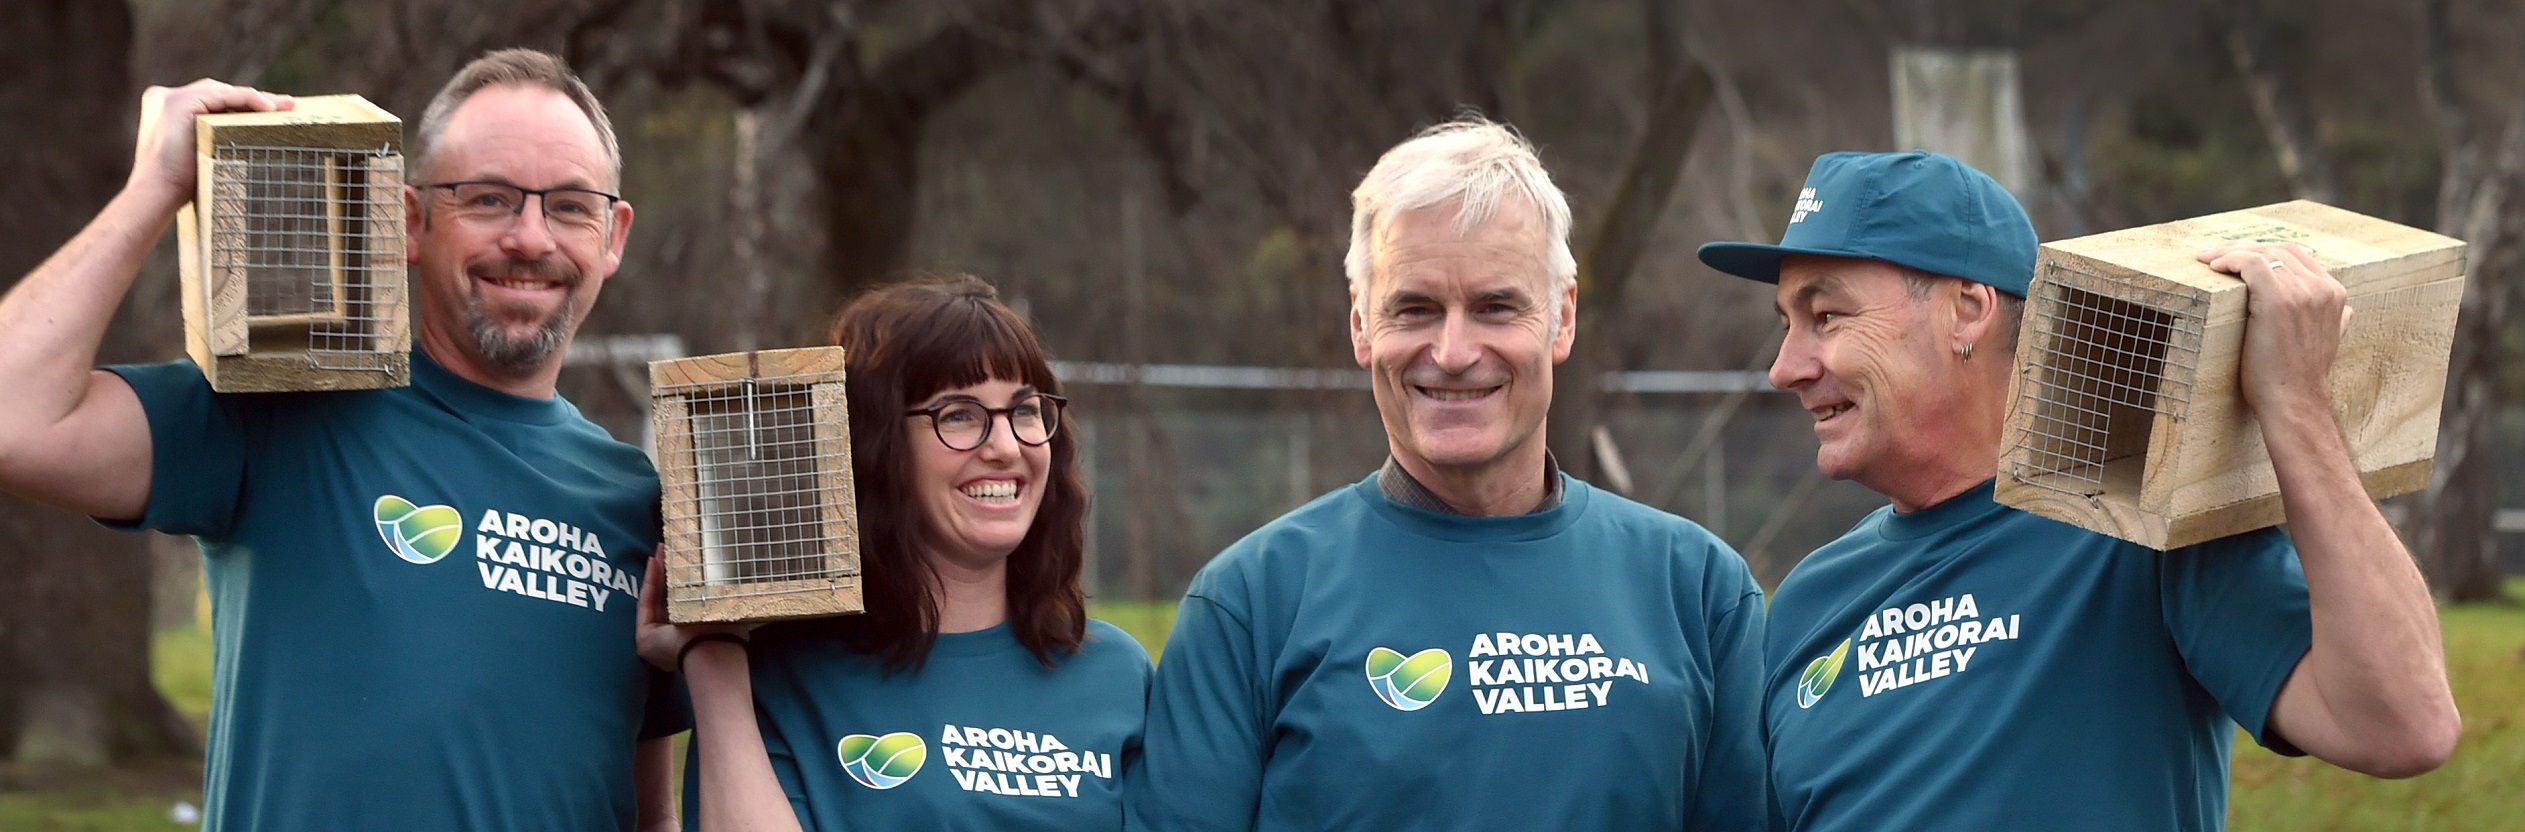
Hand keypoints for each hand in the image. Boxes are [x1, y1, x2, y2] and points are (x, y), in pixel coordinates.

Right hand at [127, 80, 292, 208]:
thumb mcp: (199, 152)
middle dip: (253, 100)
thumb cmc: (179, 183)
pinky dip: (249, 99)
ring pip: (223, 92)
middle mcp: (165, 97)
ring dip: (257, 98)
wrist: (159, 191)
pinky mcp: (181, 101)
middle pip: (218, 92)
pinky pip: (224, 96)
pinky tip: (270, 108)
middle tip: (286, 106)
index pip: (210, 100)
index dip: (241, 104)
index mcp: (166, 108)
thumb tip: (245, 140)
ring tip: (287, 107)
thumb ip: (212, 137)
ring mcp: (171, 96)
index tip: (270, 111)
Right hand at [635, 553, 751, 671]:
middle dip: (666, 572)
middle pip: (666, 599)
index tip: (681, 557)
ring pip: (655, 599)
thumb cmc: (723, 630)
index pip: (683, 602)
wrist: (711, 649)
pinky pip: (645, 605)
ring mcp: (656, 640)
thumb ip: (711, 593)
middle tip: (668, 548)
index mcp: (693, 632)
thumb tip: (719, 574)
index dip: (679, 578)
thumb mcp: (717, 605)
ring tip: (661, 550)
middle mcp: (673, 638)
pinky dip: (649, 583)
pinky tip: (653, 563)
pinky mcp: (644, 639)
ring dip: (657, 573)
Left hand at [2196, 242, 2352, 416]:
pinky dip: (2230, 259)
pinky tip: (2213, 267)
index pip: (2297, 255)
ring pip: (2261, 252)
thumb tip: (2345, 313)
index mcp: (2335, 294)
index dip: (2264, 250)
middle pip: (2278, 249)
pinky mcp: (2278, 300)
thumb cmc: (2300, 377)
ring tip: (2207, 259)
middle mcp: (2321, 288)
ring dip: (2229, 251)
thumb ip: (2338, 321)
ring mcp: (2302, 292)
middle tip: (2214, 255)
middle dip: (2243, 247)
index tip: (2236, 257)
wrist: (2294, 401)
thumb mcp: (2330, 342)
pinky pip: (2251, 263)